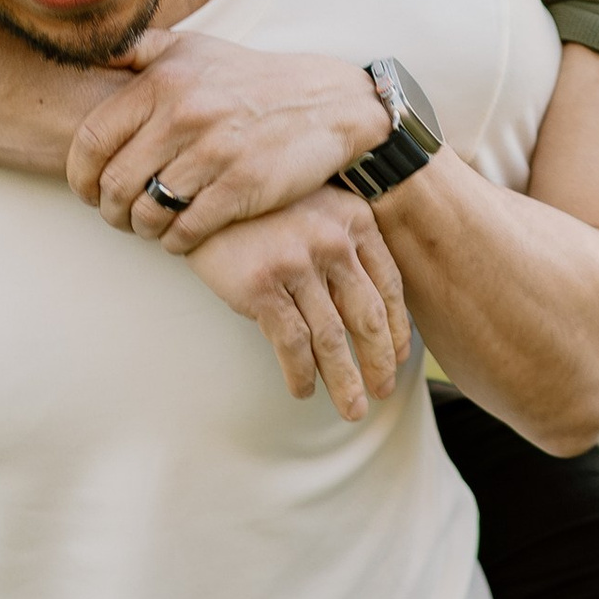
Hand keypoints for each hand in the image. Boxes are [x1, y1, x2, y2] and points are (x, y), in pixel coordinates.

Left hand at [71, 27, 391, 246]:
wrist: (327, 103)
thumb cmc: (248, 79)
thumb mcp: (190, 48)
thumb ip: (136, 50)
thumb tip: (82, 50)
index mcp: (162, 82)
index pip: (92, 139)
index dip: (80, 174)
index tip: (87, 189)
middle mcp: (185, 115)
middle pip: (115, 183)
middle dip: (109, 210)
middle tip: (117, 215)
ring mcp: (215, 152)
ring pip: (148, 212)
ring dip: (141, 228)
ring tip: (148, 225)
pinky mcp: (243, 186)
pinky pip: (187, 229)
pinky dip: (174, 241)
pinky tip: (179, 234)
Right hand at [188, 191, 411, 418]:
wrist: (199, 191)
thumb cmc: (257, 206)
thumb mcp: (313, 208)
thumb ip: (341, 244)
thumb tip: (364, 305)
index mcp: (354, 220)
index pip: (389, 285)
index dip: (397, 328)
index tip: (399, 356)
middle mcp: (332, 241)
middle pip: (367, 316)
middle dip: (378, 362)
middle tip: (381, 391)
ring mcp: (297, 263)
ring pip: (332, 338)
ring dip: (344, 380)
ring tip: (350, 407)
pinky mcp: (262, 286)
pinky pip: (292, 342)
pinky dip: (301, 372)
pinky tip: (304, 388)